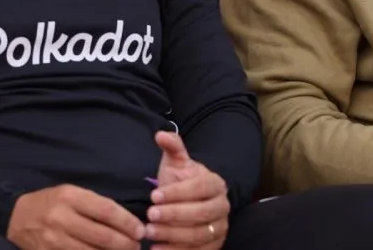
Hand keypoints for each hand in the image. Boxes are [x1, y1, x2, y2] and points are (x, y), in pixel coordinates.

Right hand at [7, 184, 143, 249]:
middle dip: (125, 244)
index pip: (107, 211)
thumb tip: (127, 222)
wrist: (16, 217)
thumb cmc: (52, 203)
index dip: (127, 223)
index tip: (140, 230)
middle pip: (102, 236)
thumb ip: (97, 205)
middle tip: (136, 246)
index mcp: (70, 197)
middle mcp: (61, 219)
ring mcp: (53, 240)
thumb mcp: (72, 194)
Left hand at [146, 131, 229, 248]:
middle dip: (174, 214)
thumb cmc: (181, 184)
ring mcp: (220, 227)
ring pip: (199, 234)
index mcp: (215, 184)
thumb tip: (160, 134)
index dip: (177, 192)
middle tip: (149, 216)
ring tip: (149, 232)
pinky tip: (157, 249)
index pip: (200, 187)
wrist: (191, 205)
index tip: (154, 195)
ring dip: (173, 234)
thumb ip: (172, 148)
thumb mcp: (176, 165)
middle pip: (202, 212)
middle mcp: (222, 206)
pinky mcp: (214, 245)